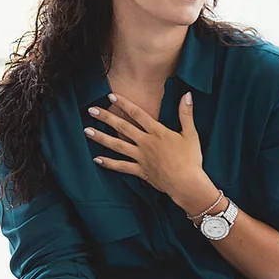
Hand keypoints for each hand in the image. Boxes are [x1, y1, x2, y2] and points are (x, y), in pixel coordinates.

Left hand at [86, 93, 214, 202]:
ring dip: (101, 138)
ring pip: (117, 145)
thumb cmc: (191, 159)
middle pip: (123, 128)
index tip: (111, 96)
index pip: (138, 114)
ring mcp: (141, 157)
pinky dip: (109, 163)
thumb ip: (186, 114)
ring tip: (87, 130)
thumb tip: (187, 94)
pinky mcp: (140, 171)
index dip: (124, 104)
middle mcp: (146, 143)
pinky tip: (96, 159)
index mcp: (158, 132)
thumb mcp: (191, 134)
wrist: (186, 183)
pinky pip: (121, 167)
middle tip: (91, 110)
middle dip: (106, 117)